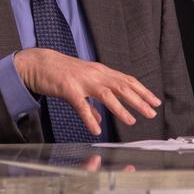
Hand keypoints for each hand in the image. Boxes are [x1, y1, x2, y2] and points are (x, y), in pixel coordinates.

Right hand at [13, 47, 160, 135]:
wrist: (38, 63)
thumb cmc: (59, 73)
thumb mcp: (80, 85)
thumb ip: (91, 102)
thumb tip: (100, 119)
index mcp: (100, 72)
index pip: (126, 80)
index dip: (142, 91)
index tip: (155, 101)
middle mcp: (94, 74)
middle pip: (122, 86)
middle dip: (139, 100)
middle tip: (152, 112)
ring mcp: (82, 80)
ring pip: (106, 94)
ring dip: (120, 109)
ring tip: (131, 120)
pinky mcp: (67, 88)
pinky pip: (81, 105)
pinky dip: (89, 117)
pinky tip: (96, 129)